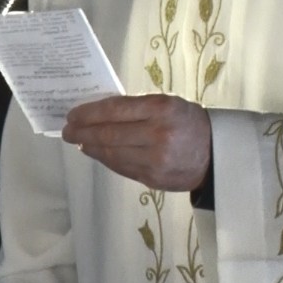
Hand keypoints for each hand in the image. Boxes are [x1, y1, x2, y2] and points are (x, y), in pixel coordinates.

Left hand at [61, 94, 211, 191]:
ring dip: (90, 148)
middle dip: (82, 132)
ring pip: (112, 154)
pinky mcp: (152, 179)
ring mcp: (155, 160)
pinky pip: (121, 168)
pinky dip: (105, 159)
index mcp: (161, 108)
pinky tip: (97, 153)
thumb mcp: (167, 103)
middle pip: (109, 135)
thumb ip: (137, 107)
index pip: (115, 110)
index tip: (72, 114)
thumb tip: (98, 113)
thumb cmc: (187, 121)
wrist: (216, 154)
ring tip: (79, 141)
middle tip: (67, 131)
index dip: (89, 113)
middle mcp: (158, 134)